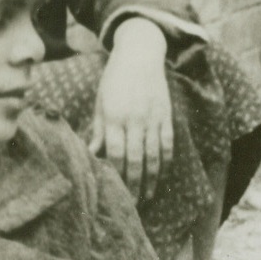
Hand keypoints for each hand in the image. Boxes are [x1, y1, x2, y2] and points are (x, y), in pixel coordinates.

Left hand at [89, 16, 172, 203]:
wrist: (140, 55)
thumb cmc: (115, 81)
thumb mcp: (101, 103)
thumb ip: (98, 130)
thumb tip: (93, 155)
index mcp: (114, 116)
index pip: (115, 152)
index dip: (116, 175)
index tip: (115, 192)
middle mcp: (134, 119)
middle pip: (135, 159)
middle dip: (134, 184)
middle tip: (131, 204)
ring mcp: (153, 118)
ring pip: (153, 156)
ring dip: (151, 180)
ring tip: (147, 197)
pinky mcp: (166, 116)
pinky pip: (167, 145)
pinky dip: (164, 163)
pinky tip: (160, 177)